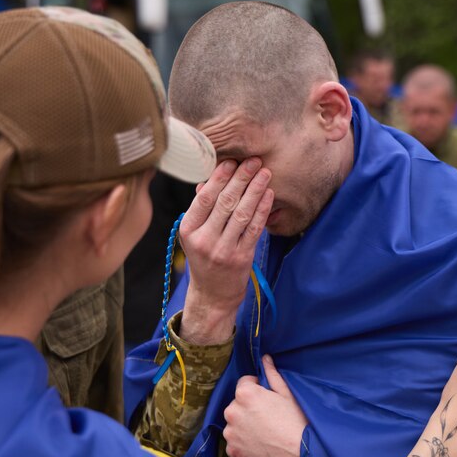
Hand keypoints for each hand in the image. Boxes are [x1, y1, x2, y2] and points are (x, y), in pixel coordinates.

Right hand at [178, 159, 272, 344]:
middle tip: (253, 160)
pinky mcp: (241, 258)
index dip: (219, 177)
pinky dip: (262, 209)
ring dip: (255, 190)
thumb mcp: (194, 235)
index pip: (205, 198)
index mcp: (188, 230)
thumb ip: (201, 209)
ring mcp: (223, 250)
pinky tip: (268, 194)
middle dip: (241, 178)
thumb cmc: (203, 259)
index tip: (232, 160)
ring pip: (242, 213)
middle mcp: (204, 240)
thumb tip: (207, 180)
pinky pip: (254, 229)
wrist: (212, 296)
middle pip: (225, 202)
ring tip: (265, 173)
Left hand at [223, 355, 306, 456]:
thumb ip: (272, 374)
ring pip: (235, 422)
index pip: (244, 383)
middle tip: (268, 416)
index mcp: (245, 394)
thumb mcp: (287, 394)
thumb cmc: (296, 424)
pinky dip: (243, 441)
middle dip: (249, 407)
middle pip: (238, 403)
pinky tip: (259, 443)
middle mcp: (232, 411)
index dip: (257, 388)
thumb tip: (265, 358)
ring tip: (264, 431)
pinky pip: (235, 440)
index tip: (268, 398)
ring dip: (244, 424)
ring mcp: (230, 432)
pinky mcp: (232, 450)